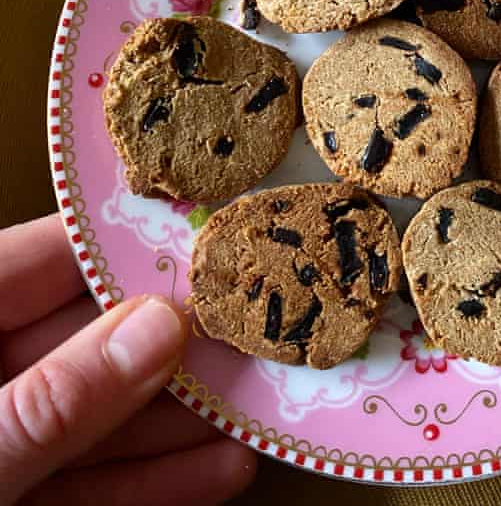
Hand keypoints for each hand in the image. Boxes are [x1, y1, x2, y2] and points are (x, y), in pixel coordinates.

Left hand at [0, 215, 256, 503]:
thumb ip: (56, 397)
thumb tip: (161, 326)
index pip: (44, 261)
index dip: (125, 244)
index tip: (209, 233)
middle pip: (88, 340)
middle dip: (175, 341)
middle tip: (257, 325)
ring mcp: (3, 444)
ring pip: (101, 415)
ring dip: (183, 415)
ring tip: (263, 395)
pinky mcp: (20, 504)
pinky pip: (91, 486)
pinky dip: (153, 480)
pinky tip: (221, 467)